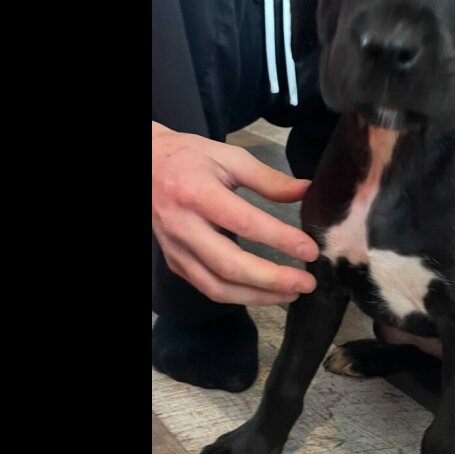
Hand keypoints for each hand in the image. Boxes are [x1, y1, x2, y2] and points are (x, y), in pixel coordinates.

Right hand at [152, 122, 319, 305]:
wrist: (143, 166)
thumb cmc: (189, 158)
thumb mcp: (229, 157)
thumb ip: (268, 179)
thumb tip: (306, 192)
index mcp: (196, 192)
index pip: (244, 223)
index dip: (280, 239)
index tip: (310, 249)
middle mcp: (182, 226)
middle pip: (229, 265)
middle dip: (272, 279)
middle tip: (307, 282)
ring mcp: (175, 249)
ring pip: (217, 287)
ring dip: (258, 296)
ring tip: (292, 293)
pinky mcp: (174, 263)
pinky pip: (208, 287)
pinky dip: (239, 296)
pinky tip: (265, 292)